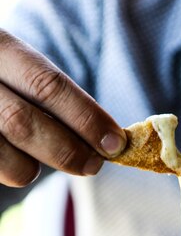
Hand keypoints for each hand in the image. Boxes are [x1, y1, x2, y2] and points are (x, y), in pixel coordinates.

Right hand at [0, 29, 125, 186]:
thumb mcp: (15, 64)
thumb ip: (50, 92)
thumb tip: (106, 138)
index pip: (46, 84)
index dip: (86, 117)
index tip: (115, 142)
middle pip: (24, 123)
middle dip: (67, 151)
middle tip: (94, 164)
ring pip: (5, 158)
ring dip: (34, 168)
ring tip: (45, 160)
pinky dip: (12, 171)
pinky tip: (15, 158)